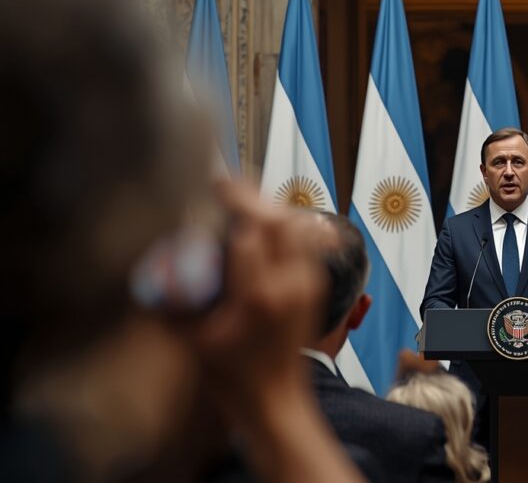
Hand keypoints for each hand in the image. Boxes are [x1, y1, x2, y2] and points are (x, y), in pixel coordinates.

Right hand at [185, 181, 364, 482]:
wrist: (275, 400)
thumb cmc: (229, 374)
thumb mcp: (190, 338)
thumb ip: (173, 297)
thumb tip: (158, 255)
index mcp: (258, 297)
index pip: (248, 233)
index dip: (225, 208)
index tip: (202, 193)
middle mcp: (290, 285)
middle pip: (279, 220)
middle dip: (250, 196)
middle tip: (222, 183)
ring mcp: (308, 284)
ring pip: (297, 225)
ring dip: (268, 206)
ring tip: (240, 198)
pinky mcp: (315, 286)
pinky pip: (304, 240)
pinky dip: (283, 224)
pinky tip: (260, 221)